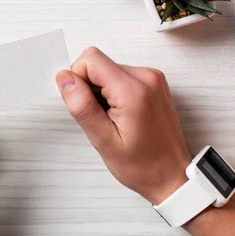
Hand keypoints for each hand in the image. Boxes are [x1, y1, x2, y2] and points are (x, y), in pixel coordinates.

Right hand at [55, 47, 190, 204]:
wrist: (172, 176)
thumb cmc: (142, 165)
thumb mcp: (103, 140)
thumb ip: (82, 105)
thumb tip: (64, 78)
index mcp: (134, 91)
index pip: (90, 60)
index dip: (77, 80)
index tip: (84, 106)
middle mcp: (146, 77)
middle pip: (98, 63)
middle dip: (88, 88)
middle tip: (99, 117)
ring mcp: (152, 78)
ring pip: (106, 69)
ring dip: (100, 92)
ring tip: (111, 119)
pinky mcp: (152, 82)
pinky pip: (119, 76)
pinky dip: (112, 93)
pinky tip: (119, 115)